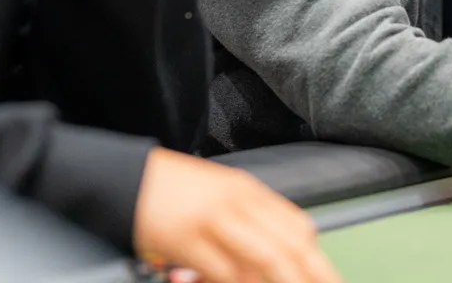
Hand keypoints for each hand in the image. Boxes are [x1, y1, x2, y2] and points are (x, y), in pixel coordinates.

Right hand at [134, 148, 341, 282]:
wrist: (126, 179)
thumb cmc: (172, 192)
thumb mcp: (219, 195)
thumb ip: (250, 220)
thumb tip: (278, 256)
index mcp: (248, 192)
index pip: (297, 226)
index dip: (316, 260)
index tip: (326, 280)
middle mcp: (237, 203)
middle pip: (289, 245)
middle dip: (310, 277)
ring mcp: (213, 220)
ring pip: (263, 260)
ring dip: (280, 282)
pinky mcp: (186, 239)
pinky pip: (224, 271)